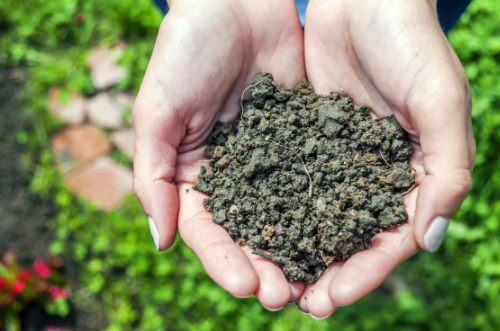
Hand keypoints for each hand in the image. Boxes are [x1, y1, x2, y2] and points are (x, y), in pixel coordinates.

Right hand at [133, 0, 306, 309]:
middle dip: (265, 264)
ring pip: (286, 212)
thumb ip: (152, 175)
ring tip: (316, 280)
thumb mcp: (158, 110)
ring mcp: (272, 158)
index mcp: (195, 173)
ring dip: (299, 247)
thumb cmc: (186, 49)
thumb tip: (161, 240)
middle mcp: (235, 173)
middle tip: (285, 296)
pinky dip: (327, 206)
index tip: (244, 285)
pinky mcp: (304, 136)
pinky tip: (342, 230)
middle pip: (250, 231)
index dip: (223, 260)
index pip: (208, 229)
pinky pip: (316, 176)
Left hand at [297, 0, 474, 317]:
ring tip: (269, 279)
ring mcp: (334, 158)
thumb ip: (445, 169)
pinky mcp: (303, 137)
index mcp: (410, 174)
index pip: (388, 238)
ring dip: (294, 249)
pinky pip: (287, 180)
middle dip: (323, 271)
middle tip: (296, 302)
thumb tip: (430, 239)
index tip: (334, 298)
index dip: (365, 272)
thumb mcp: (440, 100)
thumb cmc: (411, 42)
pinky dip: (273, 207)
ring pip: (313, 215)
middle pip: (346, 236)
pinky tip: (253, 229)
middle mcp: (369, 173)